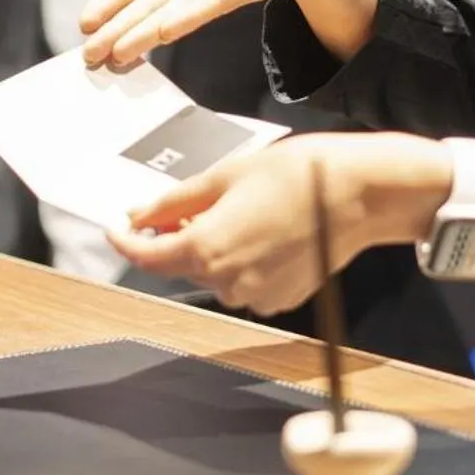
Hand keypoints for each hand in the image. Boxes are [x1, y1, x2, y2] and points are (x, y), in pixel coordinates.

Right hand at [79, 0, 366, 67]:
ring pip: (169, 14)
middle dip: (116, 31)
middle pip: (143, 7)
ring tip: (119, 55)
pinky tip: (165, 33)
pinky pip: (208, 5)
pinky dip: (186, 18)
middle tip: (90, 57)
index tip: (86, 24)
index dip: (108, 3)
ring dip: (144, 34)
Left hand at [109, 134, 450, 315]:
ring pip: (215, 273)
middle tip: (190, 204)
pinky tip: (266, 229)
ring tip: (242, 209)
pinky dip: (244, 260)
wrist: (359, 194)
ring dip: (214, 247)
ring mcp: (256, 296)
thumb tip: (141, 215)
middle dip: (178, 236)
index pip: (147, 256)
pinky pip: (246, 281)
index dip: (126, 241)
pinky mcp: (281, 299)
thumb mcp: (226, 175)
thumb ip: (176, 201)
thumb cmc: (297, 175)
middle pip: (182, 264)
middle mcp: (228, 282)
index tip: (116, 228)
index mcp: (207, 248)